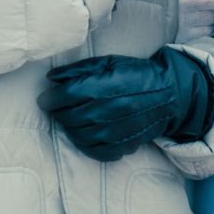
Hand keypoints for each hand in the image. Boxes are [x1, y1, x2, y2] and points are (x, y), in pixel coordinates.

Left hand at [37, 47, 213, 161]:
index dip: (52, 98)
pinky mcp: (125, 143)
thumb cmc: (136, 74)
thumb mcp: (108, 62)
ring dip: (69, 128)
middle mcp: (113, 109)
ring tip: (68, 119)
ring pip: (81, 136)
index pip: (69, 95)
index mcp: (108, 85)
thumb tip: (51, 78)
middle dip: (58, 113)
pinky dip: (84, 145)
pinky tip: (82, 135)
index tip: (44, 99)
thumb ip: (78, 69)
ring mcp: (119, 129)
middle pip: (72, 117)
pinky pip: (97, 151)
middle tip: (54, 108)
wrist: (169, 93)